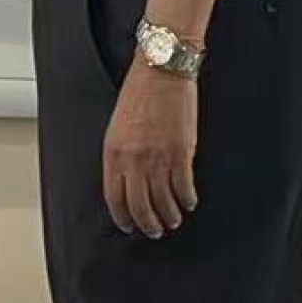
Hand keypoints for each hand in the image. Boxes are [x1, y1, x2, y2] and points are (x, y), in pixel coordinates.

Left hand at [104, 59, 198, 238]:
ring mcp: (158, 158)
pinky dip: (187, 199)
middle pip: (140, 207)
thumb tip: (127, 183)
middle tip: (154, 230)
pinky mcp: (181, 153)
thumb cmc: (138, 95)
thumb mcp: (117, 128)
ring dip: (169, 216)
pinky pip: (184, 187)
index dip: (123, 217)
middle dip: (148, 224)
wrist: (161, 72)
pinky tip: (188, 202)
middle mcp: (134, 161)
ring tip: (173, 219)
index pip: (115, 198)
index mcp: (113, 154)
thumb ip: (120, 157)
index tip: (129, 225)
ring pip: (163, 202)